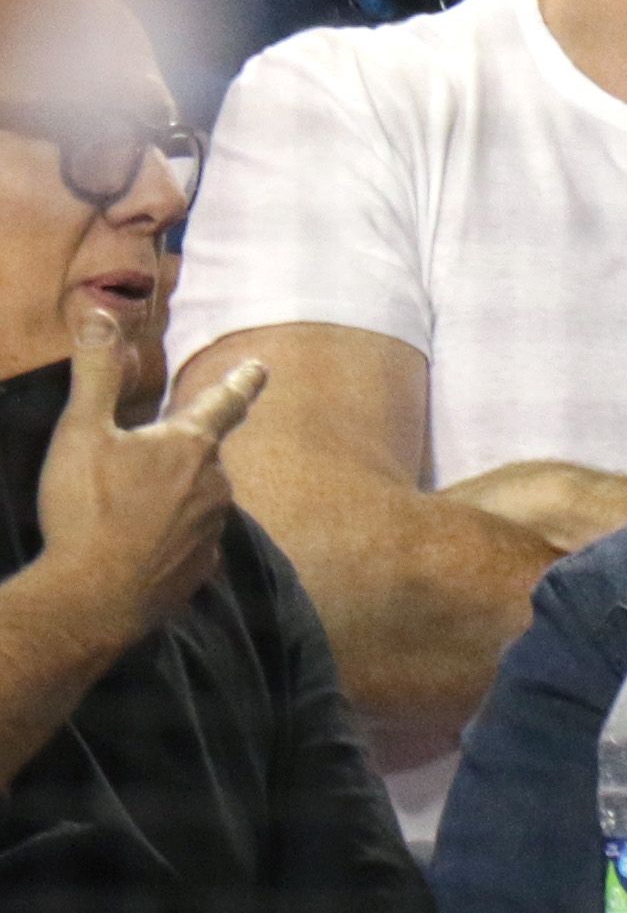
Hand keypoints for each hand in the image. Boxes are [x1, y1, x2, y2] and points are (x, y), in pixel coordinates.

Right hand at [35, 310, 263, 656]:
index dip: (241, 381)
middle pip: (200, 457)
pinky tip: (139, 549)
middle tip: (126, 475)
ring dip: (169, 499)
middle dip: (172, 457)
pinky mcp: (202, 569)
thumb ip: (96, 372)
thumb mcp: (82, 432)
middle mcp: (216, 485)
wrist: (91, 598)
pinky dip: (168, 540)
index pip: (224, 401)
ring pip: (196, 499)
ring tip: (122, 515)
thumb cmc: (86, 511)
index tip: (260, 368)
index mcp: (191, 446)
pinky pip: (188, 541)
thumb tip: (102, 314)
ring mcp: (213, 530)